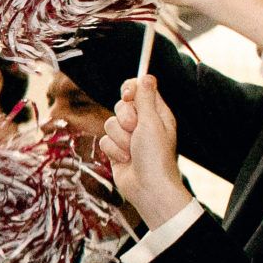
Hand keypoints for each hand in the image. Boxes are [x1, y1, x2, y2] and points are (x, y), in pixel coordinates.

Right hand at [101, 75, 191, 226]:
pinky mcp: (116, 149)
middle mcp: (143, 123)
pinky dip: (114, 151)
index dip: (130, 89)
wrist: (147, 187)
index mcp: (157, 113)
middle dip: (124, 118)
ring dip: (120, 138)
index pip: (139, 89)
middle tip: (135, 129)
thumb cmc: (155, 156)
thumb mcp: (152, 122)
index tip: (127, 95)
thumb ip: (145, 98)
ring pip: (110, 124)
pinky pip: (105, 140)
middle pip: (121, 105)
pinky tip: (126, 160)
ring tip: (132, 150)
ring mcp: (128, 137)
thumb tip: (146, 75)